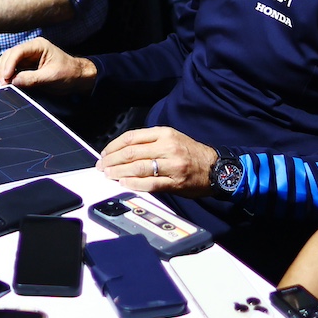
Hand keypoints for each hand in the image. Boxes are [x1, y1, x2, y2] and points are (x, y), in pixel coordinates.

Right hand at [0, 38, 97, 95]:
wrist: (78, 78)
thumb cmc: (69, 73)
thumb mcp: (51, 77)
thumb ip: (32, 78)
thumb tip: (14, 81)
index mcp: (38, 46)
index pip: (18, 51)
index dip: (9, 64)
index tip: (5, 77)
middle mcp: (31, 49)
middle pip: (10, 55)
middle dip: (1, 68)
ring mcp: (28, 57)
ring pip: (8, 61)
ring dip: (0, 71)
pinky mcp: (26, 66)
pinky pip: (12, 68)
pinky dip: (4, 73)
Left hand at [98, 126, 218, 195]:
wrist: (215, 168)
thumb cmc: (190, 153)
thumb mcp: (172, 138)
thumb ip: (149, 142)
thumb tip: (123, 151)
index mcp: (164, 133)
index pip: (131, 137)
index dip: (114, 146)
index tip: (105, 153)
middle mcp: (167, 146)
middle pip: (131, 152)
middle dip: (112, 160)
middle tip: (102, 166)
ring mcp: (172, 165)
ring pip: (138, 167)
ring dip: (119, 172)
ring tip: (109, 175)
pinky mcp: (175, 182)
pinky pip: (150, 183)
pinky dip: (135, 184)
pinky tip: (124, 184)